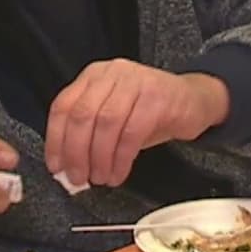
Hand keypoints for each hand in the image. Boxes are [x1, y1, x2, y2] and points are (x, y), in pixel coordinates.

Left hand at [45, 59, 230, 188]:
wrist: (195, 100)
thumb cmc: (150, 112)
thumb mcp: (114, 117)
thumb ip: (89, 135)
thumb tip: (67, 168)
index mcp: (95, 76)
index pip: (64, 106)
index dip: (56, 140)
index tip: (56, 166)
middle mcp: (113, 73)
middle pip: (83, 115)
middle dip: (77, 153)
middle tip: (79, 178)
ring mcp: (137, 81)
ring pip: (106, 124)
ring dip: (100, 159)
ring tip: (101, 178)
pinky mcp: (158, 96)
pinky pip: (132, 132)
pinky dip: (121, 158)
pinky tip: (119, 172)